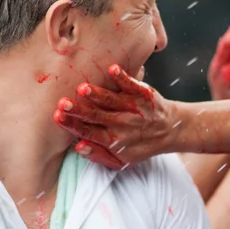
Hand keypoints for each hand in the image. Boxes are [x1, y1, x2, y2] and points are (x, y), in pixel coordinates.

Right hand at [54, 64, 177, 168]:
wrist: (171, 129)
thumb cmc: (139, 144)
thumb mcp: (121, 160)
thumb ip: (98, 154)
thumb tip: (77, 146)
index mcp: (114, 141)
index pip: (89, 133)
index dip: (73, 125)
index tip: (57, 116)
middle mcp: (124, 125)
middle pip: (97, 116)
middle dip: (79, 110)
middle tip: (62, 103)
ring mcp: (134, 108)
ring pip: (112, 100)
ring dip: (97, 94)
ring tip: (82, 89)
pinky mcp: (144, 94)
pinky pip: (132, 85)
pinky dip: (123, 77)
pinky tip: (112, 69)